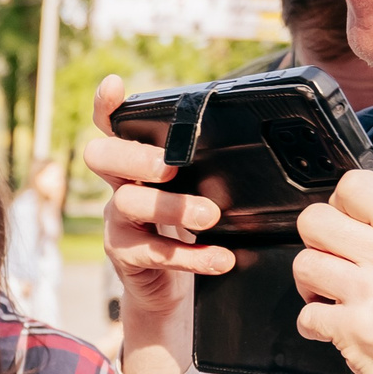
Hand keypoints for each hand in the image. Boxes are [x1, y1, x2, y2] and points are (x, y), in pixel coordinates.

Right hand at [85, 75, 226, 373]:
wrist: (168, 288)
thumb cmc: (188, 226)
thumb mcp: (196, 189)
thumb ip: (209, 165)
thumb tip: (270, 136)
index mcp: (135, 161)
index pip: (111, 125)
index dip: (106, 106)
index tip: (115, 85)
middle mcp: (117, 185)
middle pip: (102, 157)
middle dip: (135, 156)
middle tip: (171, 165)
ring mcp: (117, 221)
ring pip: (127, 203)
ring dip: (170, 206)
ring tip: (210, 215)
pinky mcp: (126, 255)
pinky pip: (152, 252)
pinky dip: (191, 255)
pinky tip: (221, 257)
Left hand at [293, 167, 372, 373]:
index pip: (355, 185)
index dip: (339, 206)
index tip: (347, 228)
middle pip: (314, 221)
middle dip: (315, 245)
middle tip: (333, 266)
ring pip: (303, 265)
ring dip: (310, 287)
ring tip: (334, 299)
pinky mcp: (355, 329)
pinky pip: (306, 313)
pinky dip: (313, 325)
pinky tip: (335, 329)